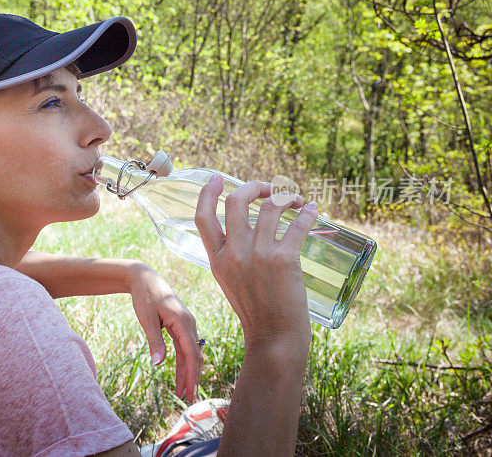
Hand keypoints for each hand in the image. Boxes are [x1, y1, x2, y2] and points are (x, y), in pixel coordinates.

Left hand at [127, 263, 202, 401]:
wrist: (144, 278)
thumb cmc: (145, 296)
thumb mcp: (147, 319)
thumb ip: (154, 341)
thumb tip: (158, 364)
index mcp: (183, 322)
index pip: (191, 354)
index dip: (191, 375)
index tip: (189, 392)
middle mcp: (189, 324)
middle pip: (194, 357)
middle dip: (192, 378)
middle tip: (188, 399)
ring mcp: (186, 325)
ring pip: (190, 354)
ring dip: (187, 372)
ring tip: (182, 392)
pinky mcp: (180, 326)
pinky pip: (184, 347)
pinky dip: (182, 362)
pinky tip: (179, 374)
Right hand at [194, 177, 317, 353]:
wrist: (274, 337)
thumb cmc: (256, 310)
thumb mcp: (230, 280)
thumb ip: (231, 255)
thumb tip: (246, 227)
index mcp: (216, 258)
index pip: (202, 217)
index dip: (208, 193)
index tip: (218, 178)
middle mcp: (234, 253)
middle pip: (236, 201)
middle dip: (254, 186)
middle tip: (268, 188)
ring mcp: (258, 255)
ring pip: (269, 207)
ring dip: (285, 196)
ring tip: (295, 200)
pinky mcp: (283, 259)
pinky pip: (297, 224)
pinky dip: (307, 212)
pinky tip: (312, 209)